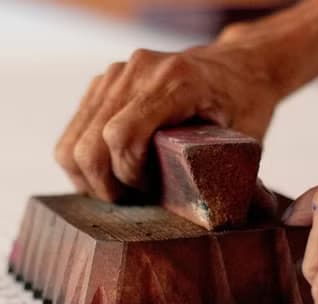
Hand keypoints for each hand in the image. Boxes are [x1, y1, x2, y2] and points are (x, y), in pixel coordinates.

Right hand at [55, 40, 282, 201]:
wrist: (238, 67)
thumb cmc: (244, 109)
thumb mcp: (243, 144)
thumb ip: (219, 175)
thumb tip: (203, 222)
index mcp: (177, 82)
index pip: (121, 137)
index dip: (128, 176)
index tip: (151, 192)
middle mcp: (139, 70)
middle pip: (89, 144)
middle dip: (105, 185)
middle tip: (131, 202)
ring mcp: (116, 73)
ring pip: (73, 141)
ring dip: (90, 177)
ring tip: (119, 191)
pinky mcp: (103, 83)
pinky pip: (75, 132)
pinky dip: (84, 161)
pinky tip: (111, 174)